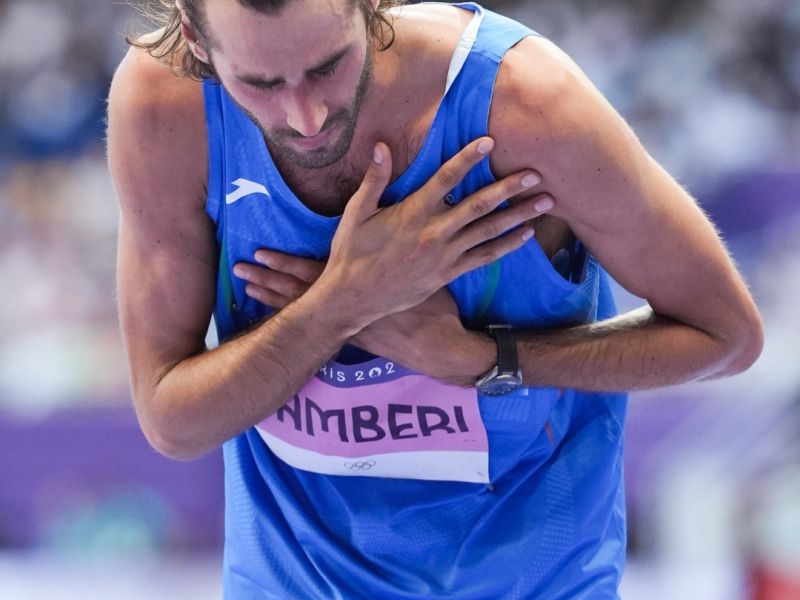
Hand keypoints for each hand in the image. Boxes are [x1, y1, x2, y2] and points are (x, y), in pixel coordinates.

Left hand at [234, 252, 487, 383]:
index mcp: (354, 286)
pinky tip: (278, 318)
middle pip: (295, 292)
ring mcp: (344, 325)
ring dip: (273, 299)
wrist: (438, 346)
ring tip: (247, 290)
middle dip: (266, 281)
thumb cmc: (431, 305)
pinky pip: (311, 327)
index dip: (283, 263)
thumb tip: (397, 208)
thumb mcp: (416, 266)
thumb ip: (398, 237)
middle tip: (238, 271)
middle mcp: (342, 307)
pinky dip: (291, 320)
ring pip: (299, 311)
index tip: (258, 253)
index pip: (309, 272)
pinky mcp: (350, 338)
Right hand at [314, 137, 553, 326]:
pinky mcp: (448, 273)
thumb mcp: (355, 213)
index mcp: (412, 212)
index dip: (468, 158)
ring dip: (519, 215)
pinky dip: (507, 245)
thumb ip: (374, 180)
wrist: (353, 299)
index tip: (490, 141)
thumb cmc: (351, 253)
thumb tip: (381, 146)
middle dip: (509, 187)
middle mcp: (433, 232)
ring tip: (545, 202)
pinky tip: (527, 234)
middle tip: (536, 173)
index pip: (446, 178)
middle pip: (479, 205)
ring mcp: (444, 255)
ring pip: (488, 231)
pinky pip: (484, 257)